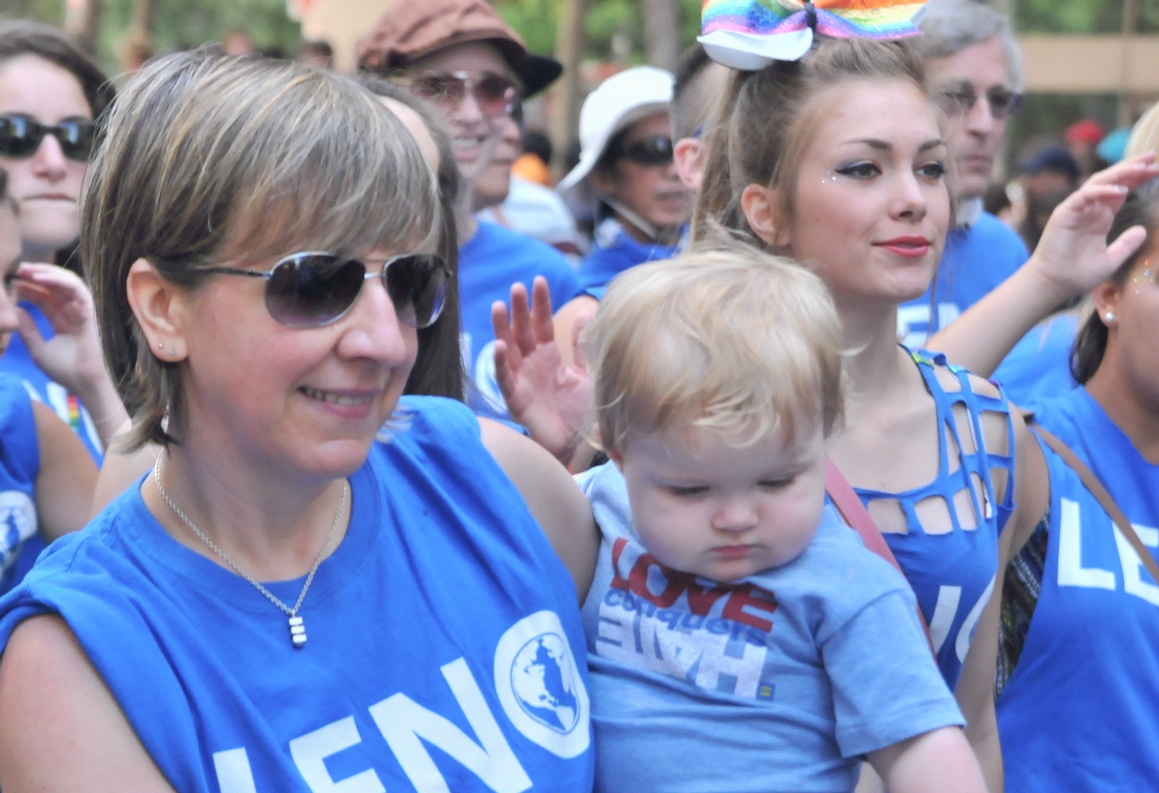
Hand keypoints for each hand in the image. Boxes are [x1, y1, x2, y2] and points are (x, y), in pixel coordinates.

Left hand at [14, 263, 107, 395]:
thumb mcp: (38, 350)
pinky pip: (76, 288)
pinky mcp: (89, 310)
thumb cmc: (65, 371)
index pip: (46, 299)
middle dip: (36, 276)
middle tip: (17, 270)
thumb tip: (17, 310)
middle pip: (55, 287)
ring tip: (26, 269)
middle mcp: (73, 313)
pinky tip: (40, 277)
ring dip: (47, 273)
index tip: (12, 283)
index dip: (30, 289)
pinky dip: (59, 280)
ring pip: (66, 282)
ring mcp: (82, 311)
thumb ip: (28, 330)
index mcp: (63, 321)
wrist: (84, 382)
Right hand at [492, 277, 594, 462]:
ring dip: (502, 329)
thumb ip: (582, 347)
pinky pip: (505, 379)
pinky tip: (498, 346)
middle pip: (522, 332)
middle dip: (519, 309)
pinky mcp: (516, 400)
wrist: (580, 444)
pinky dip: (500, 363)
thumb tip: (584, 313)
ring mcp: (522, 380)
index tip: (539, 280)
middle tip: (517, 286)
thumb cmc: (582, 410)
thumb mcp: (587, 373)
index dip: (540, 303)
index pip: (543, 323)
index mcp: (549, 356)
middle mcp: (532, 364)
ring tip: (498, 306)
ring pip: (508, 349)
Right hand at [1030, 153, 1158, 301]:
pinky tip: (1121, 190)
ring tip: (1141, 167)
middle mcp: (1089, 210)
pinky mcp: (1065, 213)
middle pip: (1112, 181)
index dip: (1138, 179)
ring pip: (1099, 182)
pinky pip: (1084, 195)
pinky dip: (1102, 190)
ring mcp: (1076, 209)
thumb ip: (1126, 244)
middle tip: (1152, 157)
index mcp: (1100, 218)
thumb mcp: (1111, 259)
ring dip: (1120, 173)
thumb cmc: (1077, 275)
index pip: (1121, 190)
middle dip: (1132, 167)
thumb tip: (1143, 230)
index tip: (1156, 170)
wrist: (1054, 285)